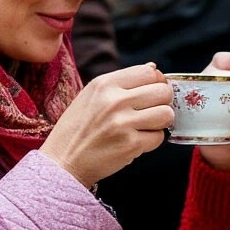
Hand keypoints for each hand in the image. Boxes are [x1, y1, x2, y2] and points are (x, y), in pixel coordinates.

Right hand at [40, 63, 172, 187]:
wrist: (62, 161)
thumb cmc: (78, 128)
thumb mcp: (92, 95)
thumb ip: (122, 82)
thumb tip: (154, 68)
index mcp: (105, 84)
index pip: (149, 73)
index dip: (156, 83)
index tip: (151, 93)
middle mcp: (114, 100)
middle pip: (163, 92)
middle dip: (163, 103)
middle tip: (150, 111)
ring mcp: (123, 123)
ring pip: (166, 114)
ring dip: (160, 122)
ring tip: (145, 126)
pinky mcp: (130, 145)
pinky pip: (159, 137)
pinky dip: (151, 140)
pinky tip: (135, 141)